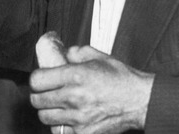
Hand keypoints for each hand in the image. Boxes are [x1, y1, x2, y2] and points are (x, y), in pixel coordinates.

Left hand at [30, 46, 154, 133]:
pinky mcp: (84, 133)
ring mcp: (78, 117)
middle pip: (37, 100)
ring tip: (55, 106)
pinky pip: (60, 131)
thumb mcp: (99, 57)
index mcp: (75, 76)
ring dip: (48, 111)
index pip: (37, 80)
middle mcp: (74, 97)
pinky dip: (60, 126)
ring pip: (45, 117)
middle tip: (45, 92)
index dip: (36, 79)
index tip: (41, 79)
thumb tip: (64, 52)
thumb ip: (77, 52)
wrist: (141, 101)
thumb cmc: (122, 79)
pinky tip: (67, 118)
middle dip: (39, 95)